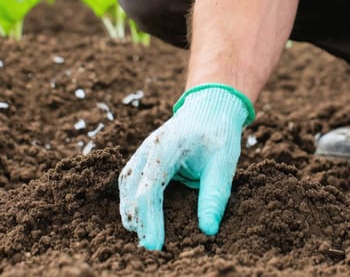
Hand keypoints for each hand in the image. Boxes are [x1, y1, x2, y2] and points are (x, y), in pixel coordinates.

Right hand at [119, 84, 252, 249]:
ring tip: (142, 234)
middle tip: (149, 245)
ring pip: (126, 183)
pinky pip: (130, 179)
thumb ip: (214, 196)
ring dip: (130, 209)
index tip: (156, 244)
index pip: (148, 191)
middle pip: (130, 188)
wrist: (212, 105)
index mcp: (165, 148)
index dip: (149, 221)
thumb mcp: (223, 163)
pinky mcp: (145, 155)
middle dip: (136, 218)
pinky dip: (132, 198)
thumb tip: (208, 230)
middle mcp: (148, 148)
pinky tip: (141, 216)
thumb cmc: (218, 132)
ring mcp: (143, 150)